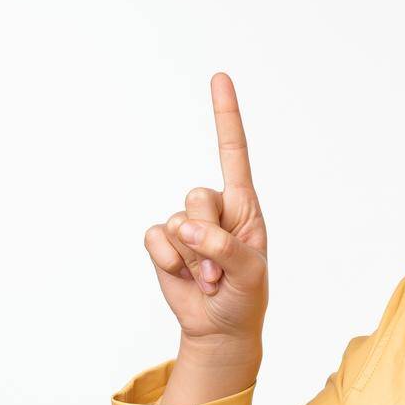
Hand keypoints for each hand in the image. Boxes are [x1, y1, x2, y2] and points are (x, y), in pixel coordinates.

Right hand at [143, 73, 269, 349]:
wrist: (220, 327)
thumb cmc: (245, 296)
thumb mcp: (250, 274)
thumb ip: (226, 248)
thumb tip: (188, 226)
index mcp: (244, 206)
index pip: (233, 153)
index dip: (225, 116)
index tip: (220, 77)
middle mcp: (215, 208)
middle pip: (197, 196)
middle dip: (208, 238)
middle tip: (223, 271)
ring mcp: (186, 224)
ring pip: (175, 220)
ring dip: (192, 258)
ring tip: (209, 279)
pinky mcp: (163, 242)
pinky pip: (154, 238)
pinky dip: (169, 262)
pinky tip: (185, 277)